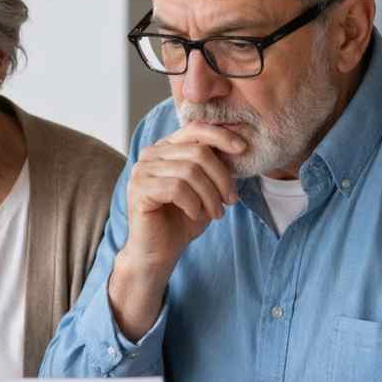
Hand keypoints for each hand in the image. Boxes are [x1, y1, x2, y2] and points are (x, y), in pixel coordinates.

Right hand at [110, 123, 244, 338]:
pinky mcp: (139, 189)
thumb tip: (238, 144)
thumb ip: (213, 166)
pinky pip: (177, 189)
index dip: (221, 135)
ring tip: (215, 213)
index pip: (194, 129)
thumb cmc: (182, 220)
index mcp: (166, 148)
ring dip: (210, 195)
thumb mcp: (205, 189)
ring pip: (189, 171)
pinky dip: (193, 204)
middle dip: (221, 177)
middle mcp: (151, 154)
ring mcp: (141, 171)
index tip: (243, 149)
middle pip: (197, 151)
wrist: (159, 252)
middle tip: (230, 201)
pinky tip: (195, 215)